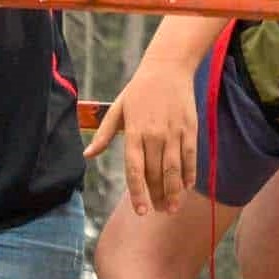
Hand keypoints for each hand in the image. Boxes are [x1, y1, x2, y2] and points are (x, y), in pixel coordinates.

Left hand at [83, 59, 199, 214]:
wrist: (168, 67)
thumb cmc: (139, 89)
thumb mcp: (117, 109)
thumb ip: (104, 135)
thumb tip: (88, 155)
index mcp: (134, 132)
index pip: (135, 170)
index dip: (138, 193)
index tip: (141, 210)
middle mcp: (155, 135)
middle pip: (156, 174)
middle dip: (158, 196)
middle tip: (158, 211)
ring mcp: (174, 133)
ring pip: (174, 170)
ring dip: (174, 192)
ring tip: (172, 208)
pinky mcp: (190, 129)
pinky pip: (190, 157)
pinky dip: (189, 174)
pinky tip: (187, 187)